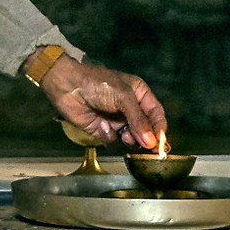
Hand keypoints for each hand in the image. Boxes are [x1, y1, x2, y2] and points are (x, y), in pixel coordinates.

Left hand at [39, 55, 166, 147]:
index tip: (161, 142)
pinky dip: (109, 136)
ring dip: (129, 139)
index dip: (160, 128)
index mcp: (139, 95)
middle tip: (146, 146)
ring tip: (124, 134)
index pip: (156, 114)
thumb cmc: (98, 84)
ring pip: (131, 139)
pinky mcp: (103, 130)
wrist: (68, 86)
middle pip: (146, 130)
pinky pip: (113, 140)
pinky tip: (102, 126)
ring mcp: (117, 120)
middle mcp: (130, 109)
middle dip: (146, 138)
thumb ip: (138, 119)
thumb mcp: (123, 97)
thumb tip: (151, 141)